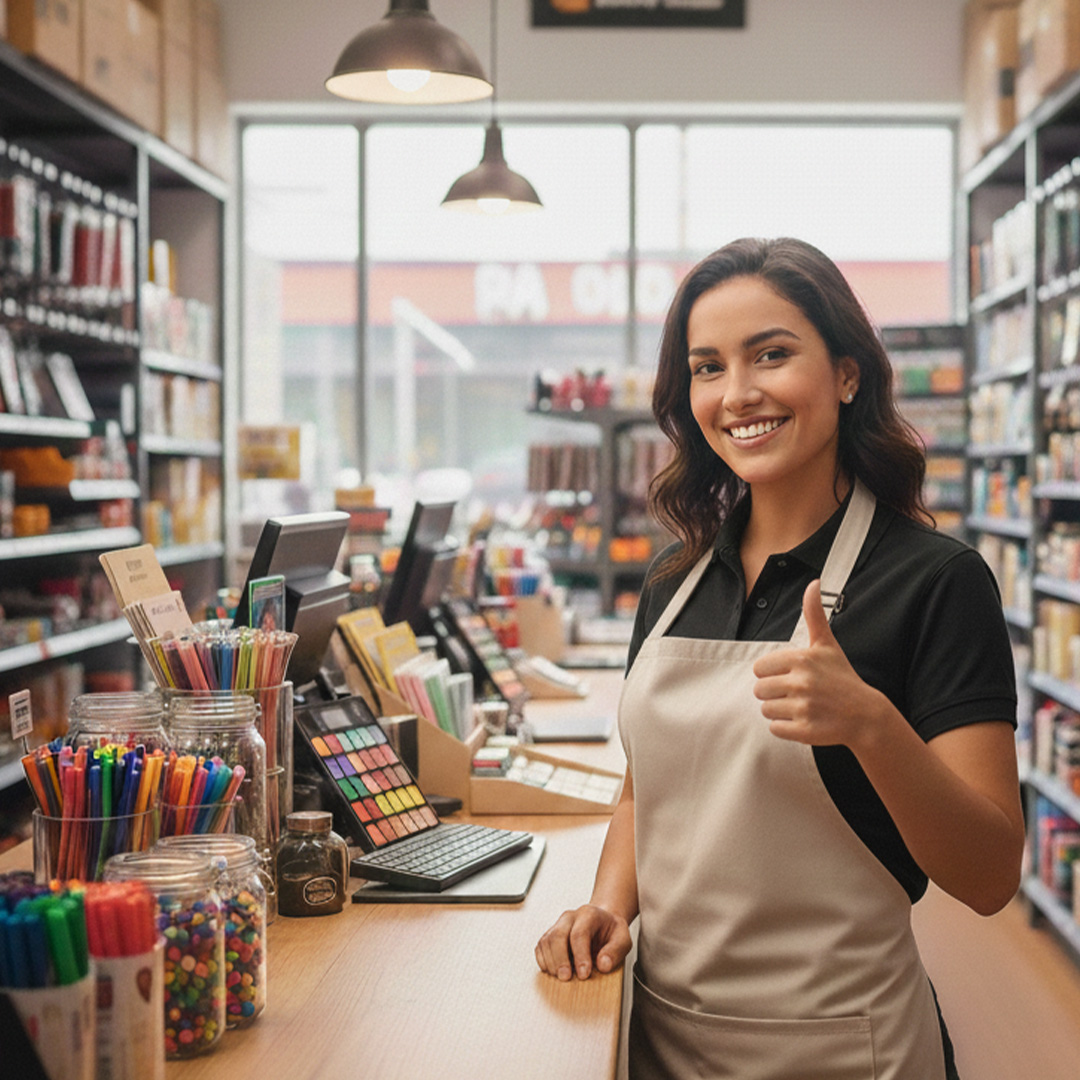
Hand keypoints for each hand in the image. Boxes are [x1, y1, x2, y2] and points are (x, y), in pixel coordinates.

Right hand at [535, 904, 631, 980]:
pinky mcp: (550, 935)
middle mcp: (570, 917)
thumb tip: (603, 965)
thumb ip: (616, 951)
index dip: (580, 955)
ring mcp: (558, 925)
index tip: (584, 974)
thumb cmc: (611, 931)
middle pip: (557, 936)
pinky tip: (553, 970)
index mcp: (589, 914)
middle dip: (560, 959)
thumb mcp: (623, 939)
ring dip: (551, 962)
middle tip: (566, 978)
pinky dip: (543, 961)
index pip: (579, 933)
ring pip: (546, 941)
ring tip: (561, 977)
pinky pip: (540, 947)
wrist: (603, 922)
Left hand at [752, 579, 885, 750]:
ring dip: (779, 710)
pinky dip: (785, 727)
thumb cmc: (842, 678)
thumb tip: (813, 583)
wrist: (865, 716)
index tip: (790, 676)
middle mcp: (801, 682)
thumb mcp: (827, 645)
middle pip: (759, 690)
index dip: (772, 673)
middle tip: (797, 694)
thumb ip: (814, 615)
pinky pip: (774, 729)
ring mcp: (803, 707)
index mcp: (801, 659)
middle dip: (774, 693)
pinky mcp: (804, 730)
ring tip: (801, 706)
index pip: (759, 668)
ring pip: (766, 710)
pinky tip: (804, 720)